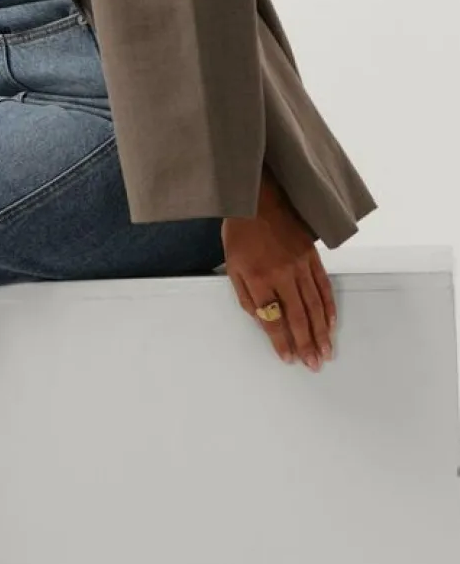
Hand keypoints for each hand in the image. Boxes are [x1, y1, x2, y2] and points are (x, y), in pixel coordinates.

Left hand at [222, 169, 336, 369]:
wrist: (259, 199)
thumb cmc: (241, 233)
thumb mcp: (232, 267)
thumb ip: (247, 297)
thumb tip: (263, 321)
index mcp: (258, 278)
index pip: (273, 319)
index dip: (281, 342)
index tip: (289, 358)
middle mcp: (282, 274)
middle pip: (298, 317)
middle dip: (307, 344)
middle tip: (314, 364)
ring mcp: (300, 266)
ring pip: (314, 306)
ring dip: (322, 332)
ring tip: (326, 352)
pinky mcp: (313, 257)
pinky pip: (324, 287)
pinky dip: (329, 307)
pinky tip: (331, 323)